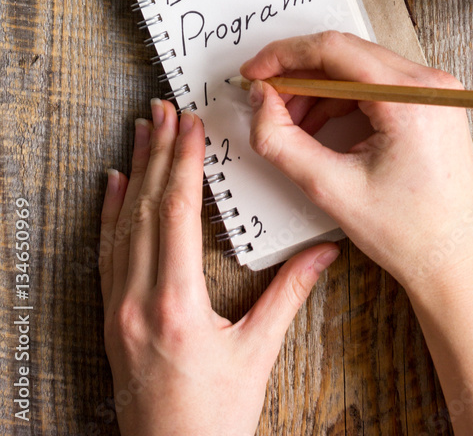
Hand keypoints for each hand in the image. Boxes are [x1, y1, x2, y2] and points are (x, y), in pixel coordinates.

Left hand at [99, 99, 338, 435]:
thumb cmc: (215, 418)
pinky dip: (110, 213)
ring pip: (122, 224)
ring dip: (133, 172)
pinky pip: (106, 253)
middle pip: (145, 207)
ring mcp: (118, 309)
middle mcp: (138, 300)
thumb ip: (289, 296)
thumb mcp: (257, 354)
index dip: (183, 162)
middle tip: (162, 109)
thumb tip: (324, 250)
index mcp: (176, 303)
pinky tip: (113, 185)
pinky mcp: (112, 319)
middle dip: (157, 152)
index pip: (176, 212)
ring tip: (140, 131)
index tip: (189, 124)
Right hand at [240, 32, 472, 292]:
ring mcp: (435, 92)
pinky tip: (319, 127)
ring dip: (318, 89)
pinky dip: (341, 99)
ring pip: (358, 68)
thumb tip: (259, 102)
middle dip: (298, 75)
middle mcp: (428, 85)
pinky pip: (375, 85)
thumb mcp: (331, 188)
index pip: (333, 49)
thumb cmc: (409, 233)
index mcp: (410, 98)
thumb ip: (282, 141)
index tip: (254, 72)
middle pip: (345, 54)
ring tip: (290, 123)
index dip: (284, 56)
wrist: (455, 262)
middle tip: (265, 100)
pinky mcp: (431, 104)